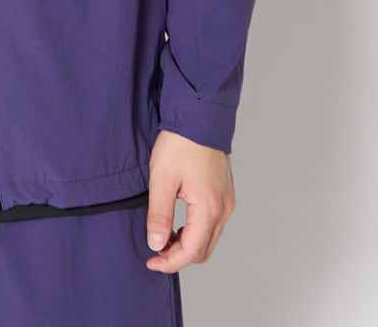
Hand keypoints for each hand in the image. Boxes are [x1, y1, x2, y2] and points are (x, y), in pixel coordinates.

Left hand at [144, 129, 235, 272]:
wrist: (199, 115)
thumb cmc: (180, 143)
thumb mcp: (161, 179)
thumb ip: (159, 215)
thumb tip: (156, 243)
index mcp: (209, 209)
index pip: (192, 251)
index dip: (170, 262)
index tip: (151, 261)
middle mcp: (223, 209)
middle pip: (204, 250)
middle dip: (179, 257)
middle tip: (155, 251)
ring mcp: (227, 200)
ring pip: (209, 237)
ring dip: (187, 244)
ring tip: (163, 236)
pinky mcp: (224, 192)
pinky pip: (212, 223)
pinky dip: (195, 230)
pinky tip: (178, 222)